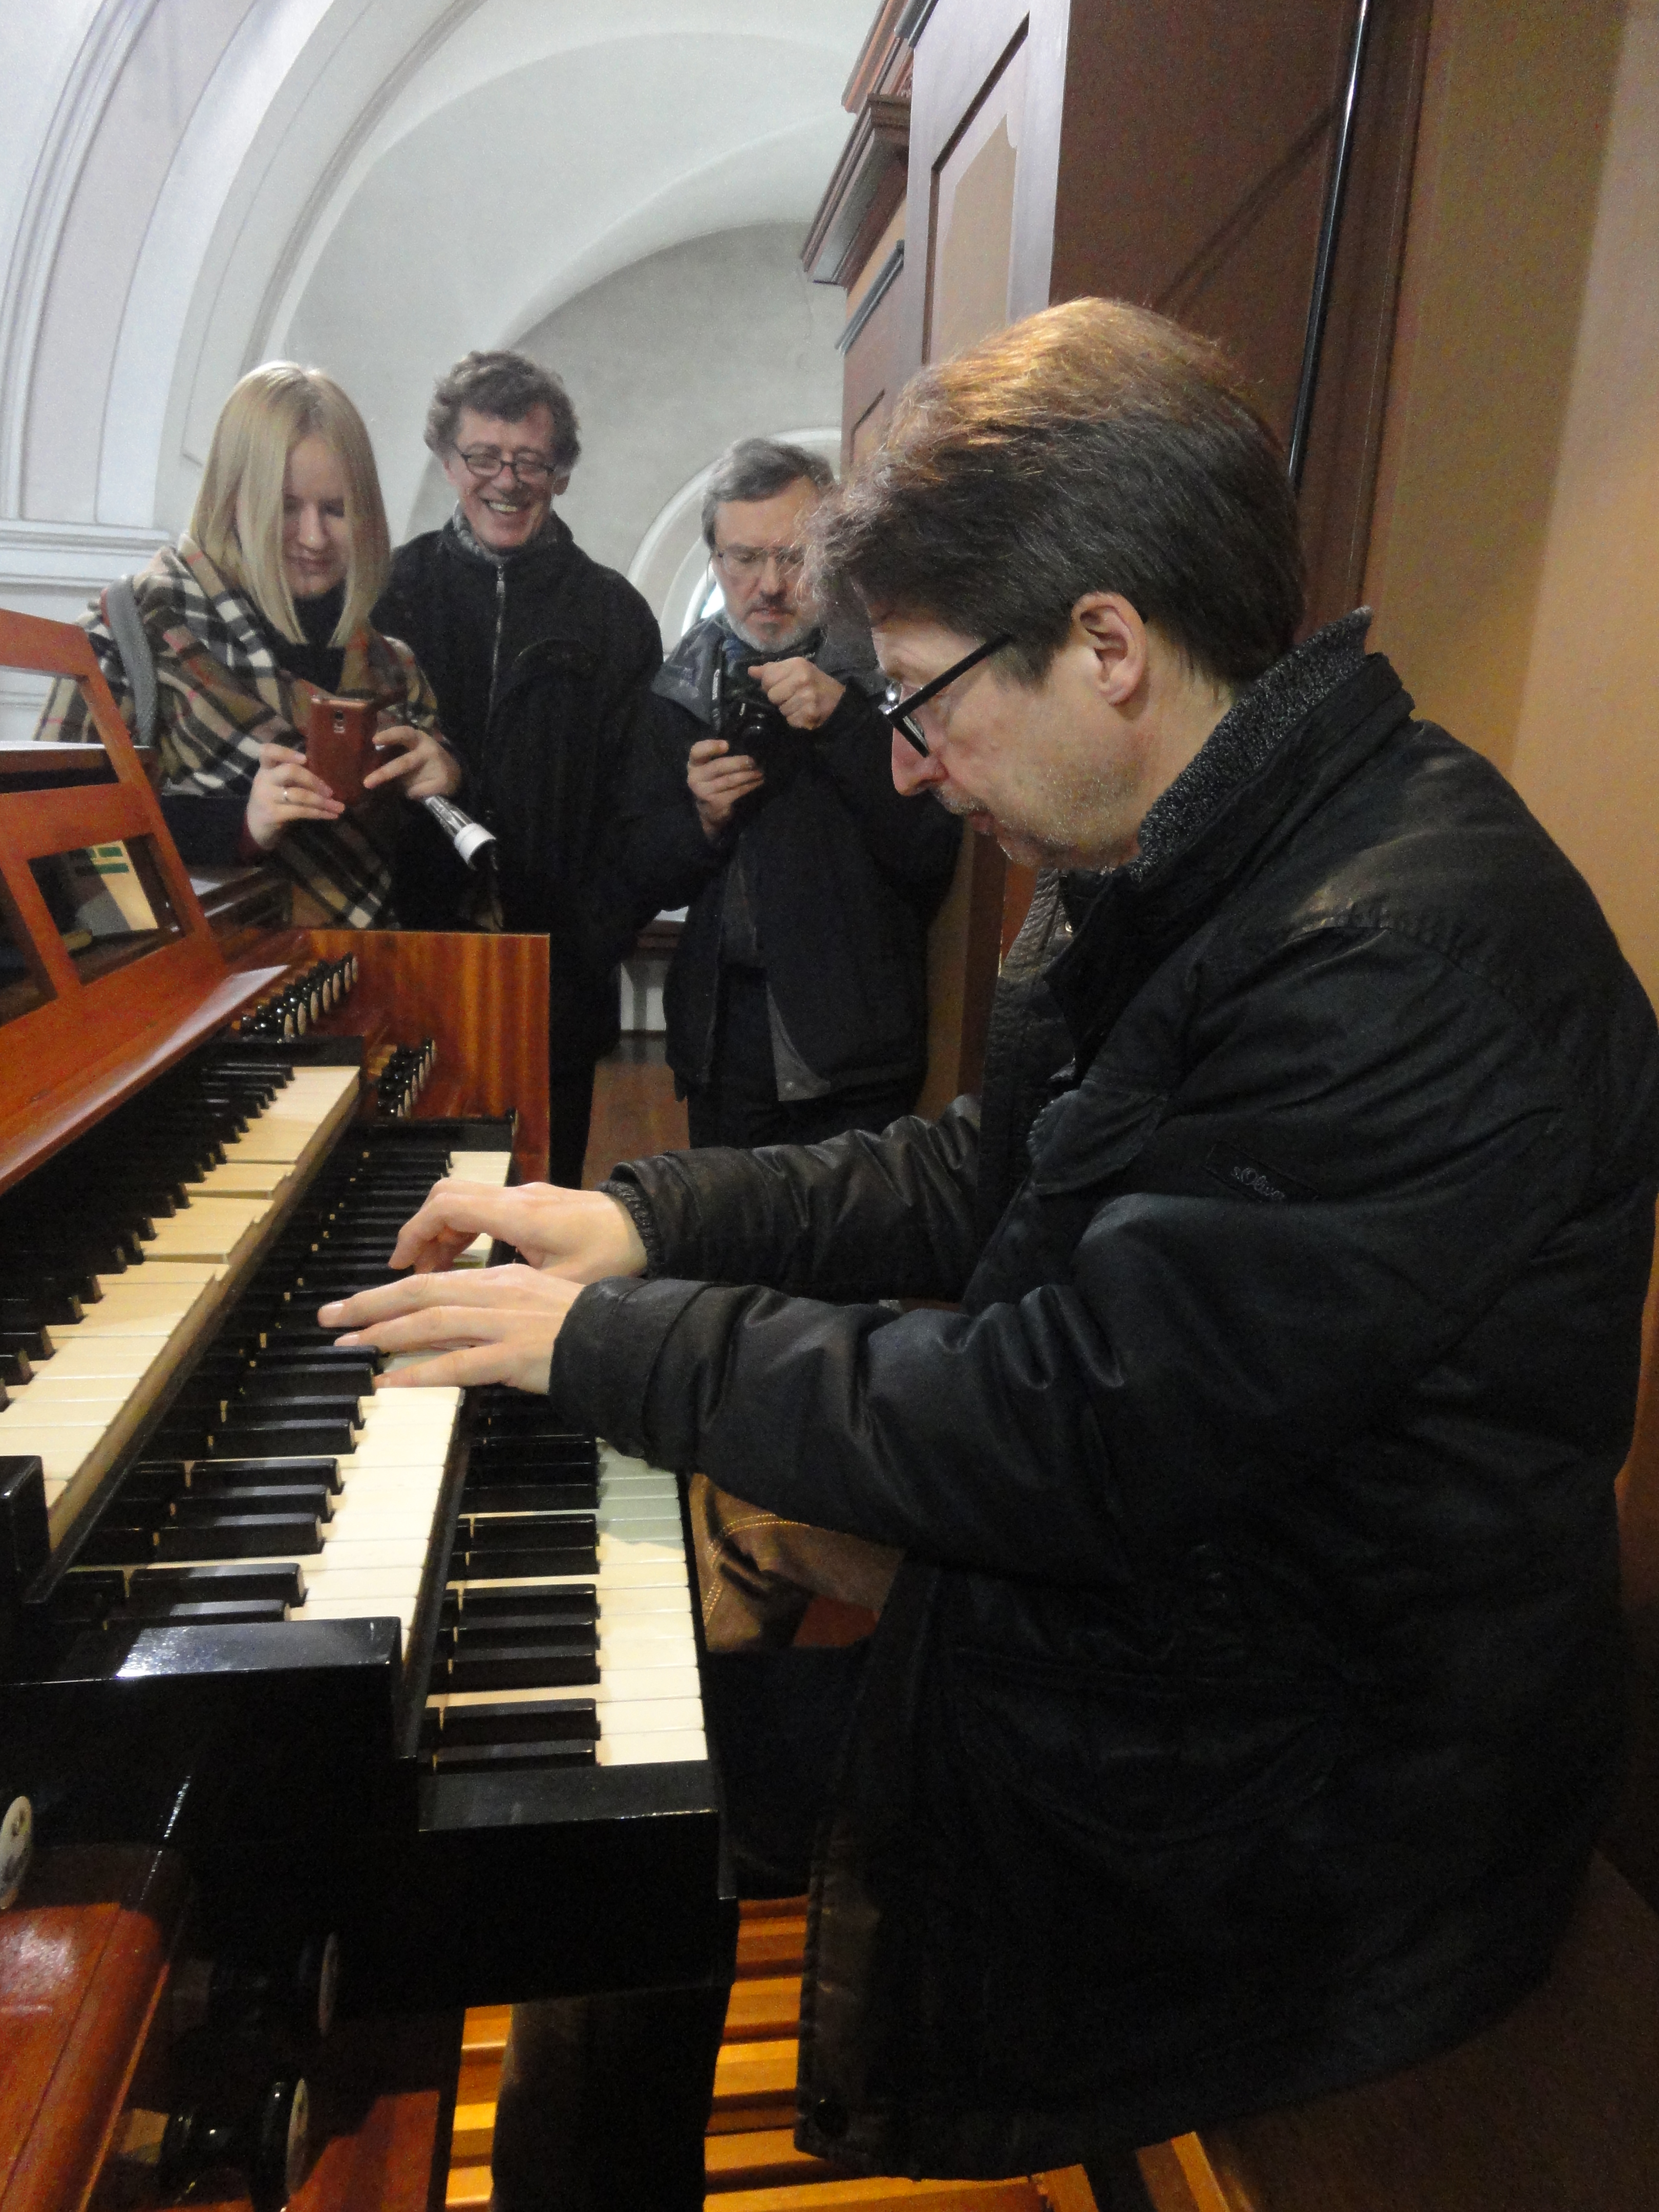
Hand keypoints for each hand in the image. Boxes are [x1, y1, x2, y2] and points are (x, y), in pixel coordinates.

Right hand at [246, 742, 342, 849]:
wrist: (255, 826)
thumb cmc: (273, 800)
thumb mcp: (278, 784)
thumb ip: (293, 775)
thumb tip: (326, 774)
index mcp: (266, 768)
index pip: (268, 751)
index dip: (286, 752)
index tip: (305, 759)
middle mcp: (263, 779)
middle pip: (290, 771)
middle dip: (314, 780)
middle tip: (330, 791)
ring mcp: (266, 797)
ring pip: (299, 794)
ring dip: (322, 801)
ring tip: (339, 807)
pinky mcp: (272, 814)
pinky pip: (300, 811)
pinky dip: (319, 813)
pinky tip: (331, 815)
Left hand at [318, 1264, 579, 1391]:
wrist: (618, 1337)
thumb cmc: (580, 1323)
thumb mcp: (531, 1302)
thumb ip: (488, 1311)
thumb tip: (446, 1326)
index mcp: (499, 1279)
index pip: (433, 1282)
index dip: (388, 1292)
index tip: (355, 1304)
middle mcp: (495, 1294)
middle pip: (420, 1294)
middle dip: (370, 1305)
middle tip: (331, 1318)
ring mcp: (502, 1324)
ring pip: (431, 1323)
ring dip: (385, 1334)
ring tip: (350, 1347)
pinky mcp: (511, 1355)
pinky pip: (457, 1365)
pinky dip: (419, 1372)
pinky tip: (391, 1381)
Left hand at [362, 723, 461, 800]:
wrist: (453, 774)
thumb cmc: (423, 761)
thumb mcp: (411, 751)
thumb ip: (392, 754)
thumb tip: (366, 762)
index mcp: (418, 739)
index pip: (404, 733)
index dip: (389, 735)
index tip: (374, 741)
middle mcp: (428, 750)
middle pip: (404, 763)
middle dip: (384, 773)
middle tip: (367, 782)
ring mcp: (437, 766)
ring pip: (410, 781)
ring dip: (395, 787)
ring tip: (379, 790)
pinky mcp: (442, 782)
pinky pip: (418, 791)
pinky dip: (410, 794)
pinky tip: (411, 792)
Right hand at [387, 1179, 647, 1280]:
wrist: (645, 1224)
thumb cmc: (612, 1253)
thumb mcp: (565, 1283)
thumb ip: (518, 1295)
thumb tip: (480, 1316)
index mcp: (518, 1216)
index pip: (447, 1209)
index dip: (416, 1234)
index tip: (398, 1263)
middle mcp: (515, 1198)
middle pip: (445, 1198)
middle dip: (419, 1231)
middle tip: (406, 1270)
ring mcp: (523, 1196)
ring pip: (462, 1200)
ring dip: (440, 1233)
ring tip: (428, 1273)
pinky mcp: (531, 1202)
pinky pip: (482, 1207)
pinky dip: (462, 1230)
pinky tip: (460, 1262)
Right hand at [687, 735, 762, 837]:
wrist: (708, 810)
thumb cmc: (713, 781)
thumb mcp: (710, 767)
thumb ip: (719, 756)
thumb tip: (745, 745)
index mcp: (694, 764)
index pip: (697, 751)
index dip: (711, 746)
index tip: (727, 745)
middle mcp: (695, 777)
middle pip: (718, 766)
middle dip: (738, 763)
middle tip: (753, 761)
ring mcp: (704, 791)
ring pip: (730, 780)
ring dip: (748, 775)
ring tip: (759, 771)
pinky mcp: (715, 802)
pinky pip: (736, 791)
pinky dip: (749, 786)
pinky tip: (758, 782)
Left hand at [751, 657, 844, 729]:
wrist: (839, 702)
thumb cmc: (815, 683)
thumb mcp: (797, 670)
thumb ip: (772, 669)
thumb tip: (750, 671)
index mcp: (798, 665)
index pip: (767, 678)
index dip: (769, 685)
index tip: (780, 686)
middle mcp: (802, 680)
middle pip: (772, 695)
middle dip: (779, 698)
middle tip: (792, 696)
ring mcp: (806, 698)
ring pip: (780, 709)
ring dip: (788, 710)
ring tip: (800, 704)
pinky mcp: (809, 715)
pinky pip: (790, 720)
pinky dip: (795, 719)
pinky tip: (804, 713)